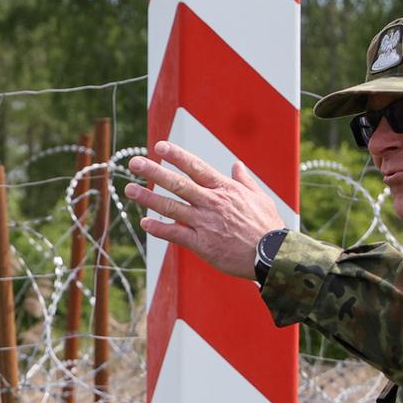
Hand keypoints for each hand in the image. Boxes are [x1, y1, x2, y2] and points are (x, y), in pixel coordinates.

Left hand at [124, 140, 284, 277]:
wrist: (273, 256)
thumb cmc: (268, 227)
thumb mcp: (260, 198)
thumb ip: (244, 181)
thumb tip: (236, 165)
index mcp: (225, 189)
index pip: (196, 167)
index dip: (177, 156)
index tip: (160, 147)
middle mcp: (212, 203)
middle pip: (178, 183)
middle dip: (154, 171)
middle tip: (134, 162)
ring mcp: (205, 223)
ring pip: (171, 207)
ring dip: (148, 198)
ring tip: (129, 189)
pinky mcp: (202, 243)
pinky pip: (175, 234)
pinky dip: (158, 228)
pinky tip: (144, 222)